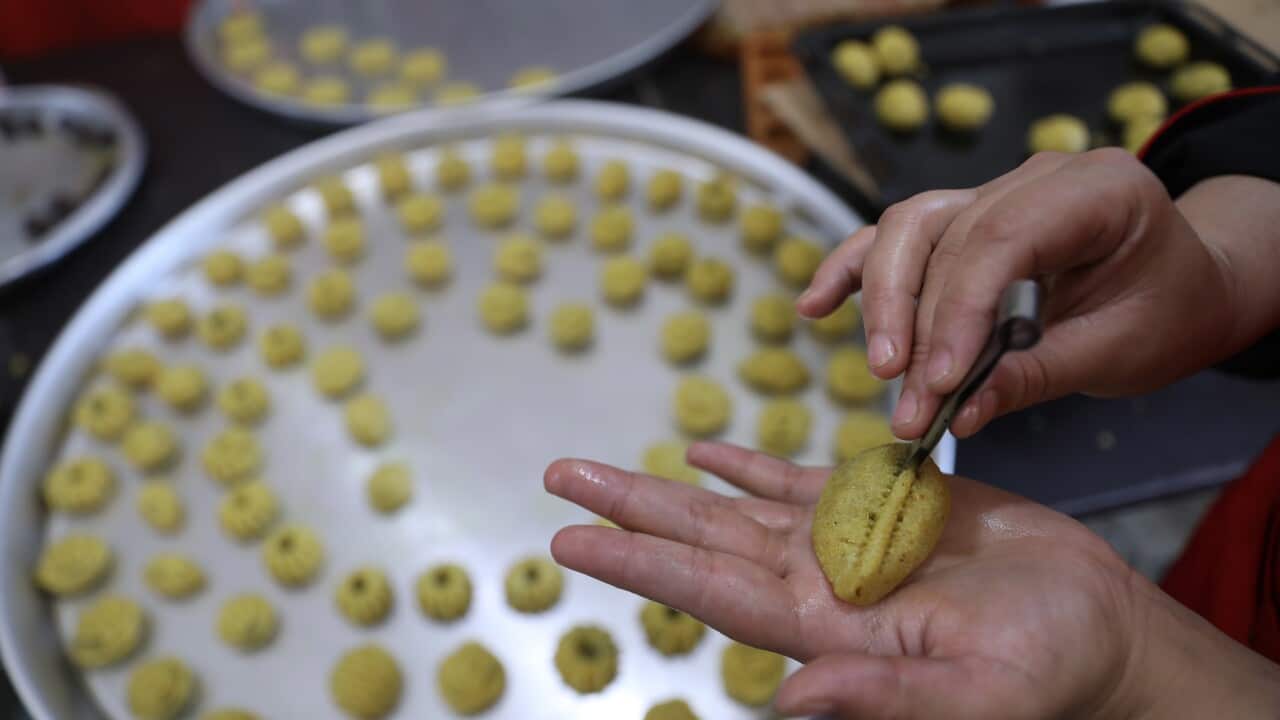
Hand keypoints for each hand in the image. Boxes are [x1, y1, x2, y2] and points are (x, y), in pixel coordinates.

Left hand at [545, 443, 1279, 717]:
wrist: (1096, 627)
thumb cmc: (1049, 671)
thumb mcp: (972, 695)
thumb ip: (881, 698)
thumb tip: (788, 704)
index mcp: (826, 628)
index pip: (708, 592)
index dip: (638, 564)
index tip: (572, 540)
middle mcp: (818, 583)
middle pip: (700, 539)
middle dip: (627, 509)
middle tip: (559, 480)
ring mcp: (843, 544)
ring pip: (733, 506)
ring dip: (666, 483)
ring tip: (600, 465)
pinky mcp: (882, 506)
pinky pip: (796, 482)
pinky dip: (747, 465)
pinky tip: (704, 450)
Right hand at [795, 149, 1273, 439]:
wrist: (1187, 284)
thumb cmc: (1168, 312)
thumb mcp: (1119, 352)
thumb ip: (1034, 377)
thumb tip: (954, 413)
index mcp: (1097, 190)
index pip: (1002, 239)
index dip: (957, 311)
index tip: (935, 383)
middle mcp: (1037, 176)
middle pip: (942, 231)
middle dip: (912, 320)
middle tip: (901, 395)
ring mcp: (995, 190)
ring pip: (909, 227)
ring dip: (880, 300)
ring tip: (878, 368)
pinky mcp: (965, 216)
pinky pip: (899, 236)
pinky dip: (856, 269)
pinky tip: (817, 304)